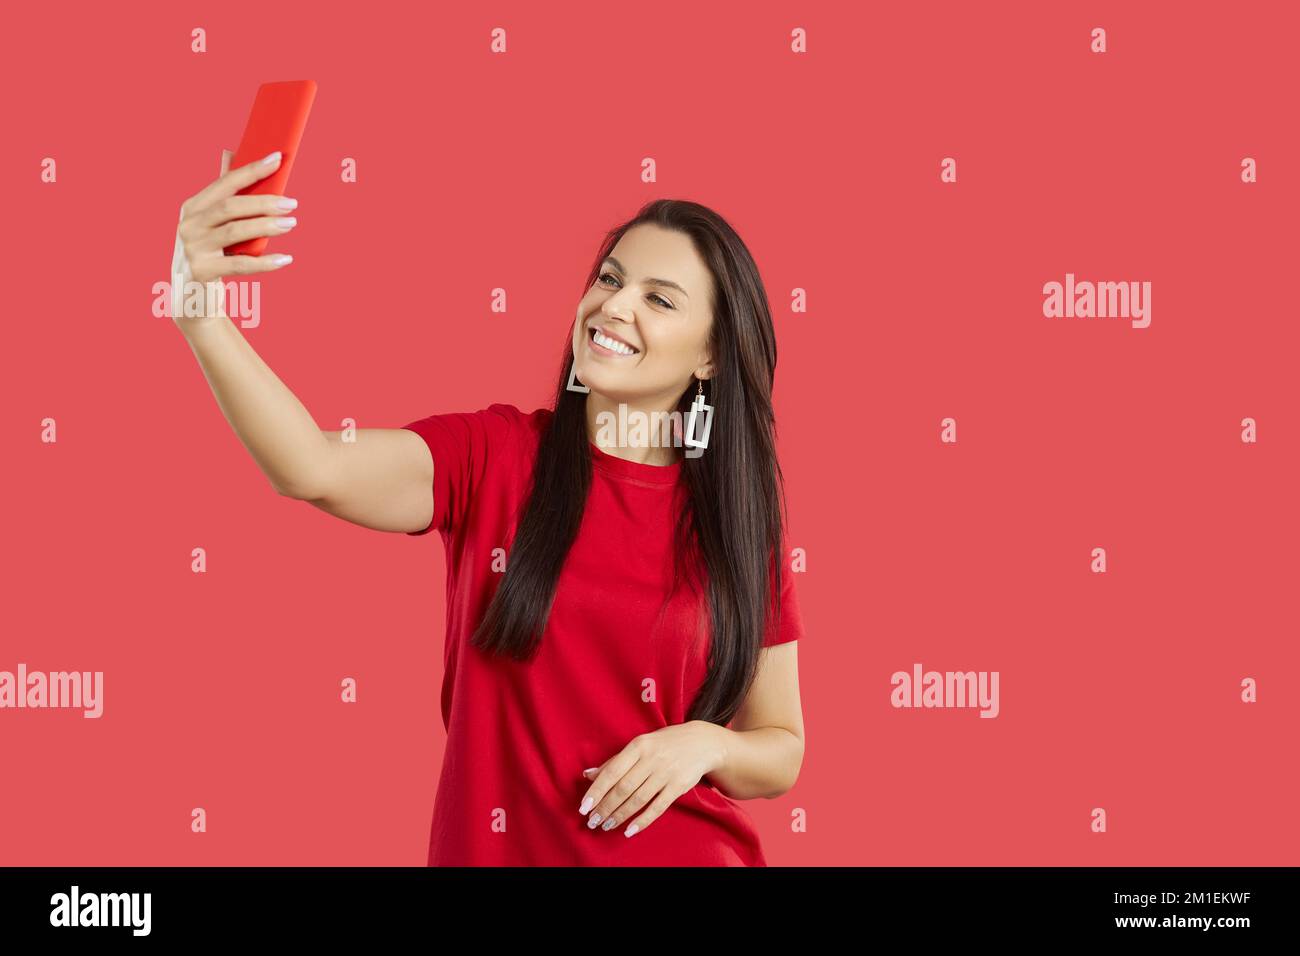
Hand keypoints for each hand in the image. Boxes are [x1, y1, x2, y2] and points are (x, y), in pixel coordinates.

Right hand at [170, 148, 297, 324]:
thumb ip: (222, 191)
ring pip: (235, 232)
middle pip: (230, 207)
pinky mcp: (202, 272)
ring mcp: (192, 248)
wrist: (191, 296)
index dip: (251, 170)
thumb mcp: (210, 222)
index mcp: (192, 206)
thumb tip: (231, 152)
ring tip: (292, 223)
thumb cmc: (208, 252)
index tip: (277, 158)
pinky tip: (286, 259)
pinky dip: (265, 262)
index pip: (225, 182)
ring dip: (267, 226)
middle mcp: (189, 224)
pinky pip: (240, 264)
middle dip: (264, 202)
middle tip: (292, 203)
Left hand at [578, 721, 726, 837]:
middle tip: (593, 821)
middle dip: (605, 807)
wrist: (702, 742)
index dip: (597, 791)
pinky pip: (657, 807)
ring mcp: (666, 773)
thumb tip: (588, 775)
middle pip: (623, 788)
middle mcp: (651, 759)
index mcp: (638, 746)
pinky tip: (629, 830)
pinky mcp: (678, 786)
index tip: (583, 807)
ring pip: (638, 799)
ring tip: (606, 825)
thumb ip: (615, 761)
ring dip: (620, 815)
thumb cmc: (664, 743)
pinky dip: (643, 820)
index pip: (612, 771)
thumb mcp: (640, 744)